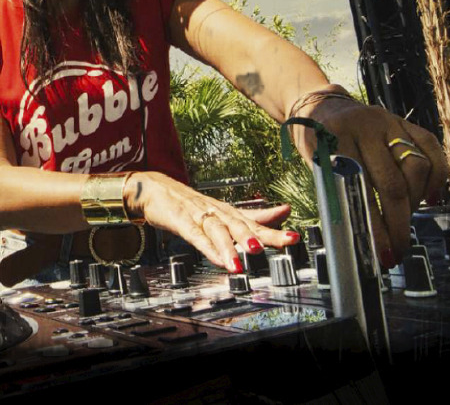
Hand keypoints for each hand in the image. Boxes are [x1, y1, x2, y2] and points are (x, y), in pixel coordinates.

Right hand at [125, 171, 298, 271]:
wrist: (155, 189)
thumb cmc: (191, 204)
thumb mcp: (225, 211)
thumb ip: (254, 217)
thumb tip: (285, 212)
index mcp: (229, 212)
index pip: (255, 222)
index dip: (275, 229)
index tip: (294, 237)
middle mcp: (218, 213)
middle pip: (241, 225)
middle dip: (261, 235)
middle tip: (279, 243)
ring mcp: (199, 217)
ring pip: (219, 231)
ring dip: (232, 245)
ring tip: (245, 260)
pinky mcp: (181, 222)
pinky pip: (196, 237)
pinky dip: (208, 248)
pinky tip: (218, 259)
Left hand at [292, 99, 448, 268]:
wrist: (319, 104)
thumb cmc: (316, 138)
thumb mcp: (315, 161)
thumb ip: (336, 190)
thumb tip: (359, 236)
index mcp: (337, 138)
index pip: (361, 189)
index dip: (374, 226)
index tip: (381, 253)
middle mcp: (367, 127)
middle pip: (393, 183)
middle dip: (398, 224)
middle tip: (398, 249)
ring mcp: (389, 121)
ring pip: (417, 166)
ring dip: (415, 203)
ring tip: (405, 222)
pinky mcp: (403, 120)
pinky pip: (431, 147)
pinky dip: (436, 177)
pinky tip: (429, 199)